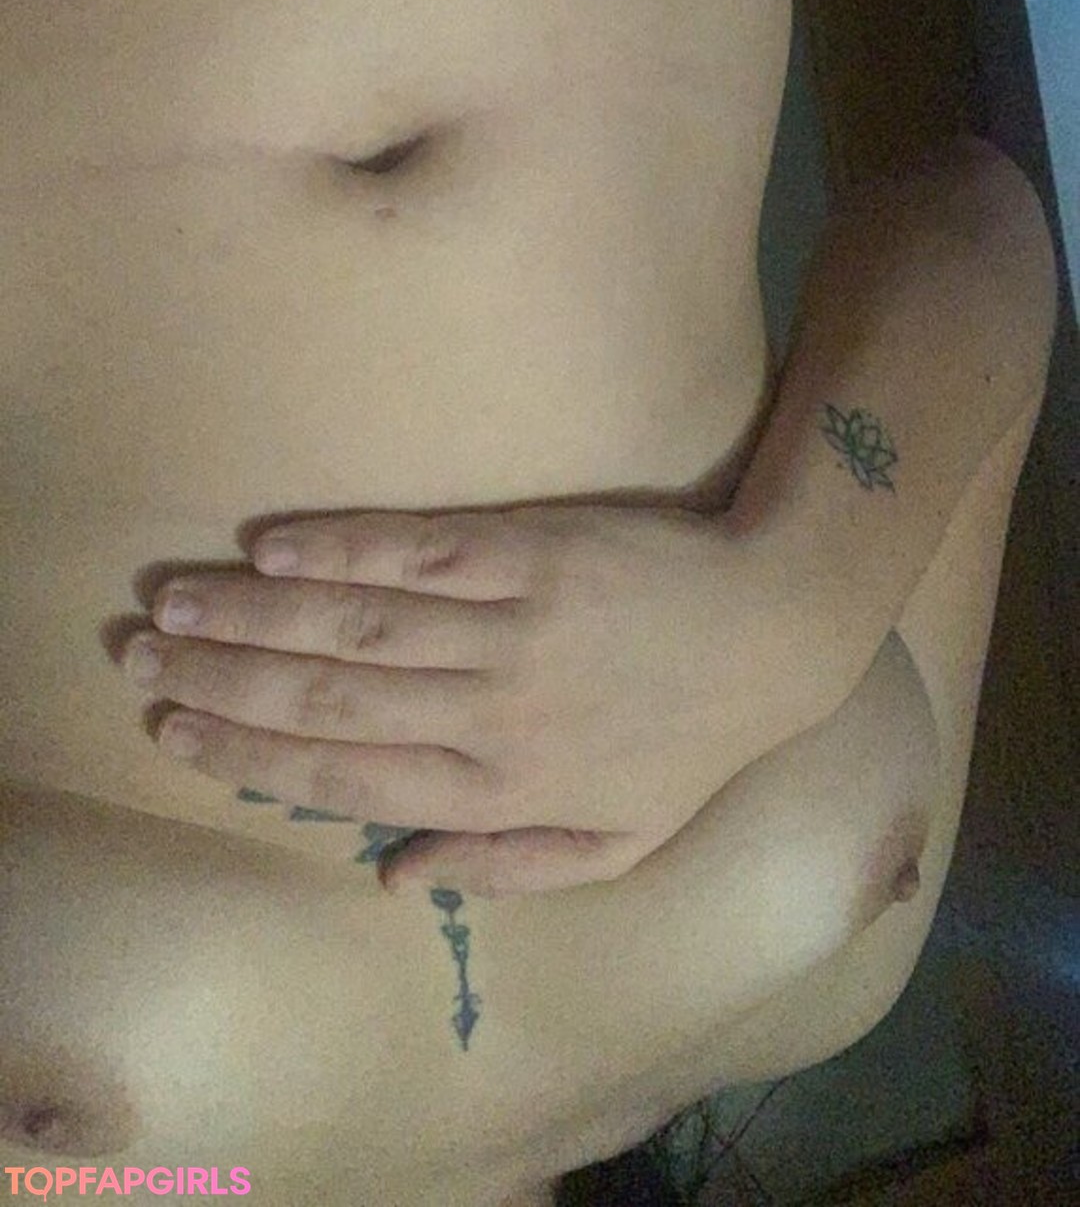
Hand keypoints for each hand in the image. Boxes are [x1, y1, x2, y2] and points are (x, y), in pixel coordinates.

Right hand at [124, 500, 847, 896]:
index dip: (252, 758)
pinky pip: (421, 550)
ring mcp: (512, 624)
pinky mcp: (532, 550)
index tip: (177, 734)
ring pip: (358, 623)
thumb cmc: (691, 739)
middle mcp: (494, 711)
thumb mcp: (616, 842)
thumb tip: (392, 879)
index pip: (348, 779)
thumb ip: (505, 867)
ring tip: (177, 602)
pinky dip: (343, 548)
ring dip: (256, 613)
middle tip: (141, 660)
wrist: (776, 623)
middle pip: (331, 697)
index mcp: (504, 788)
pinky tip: (275, 544)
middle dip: (224, 682)